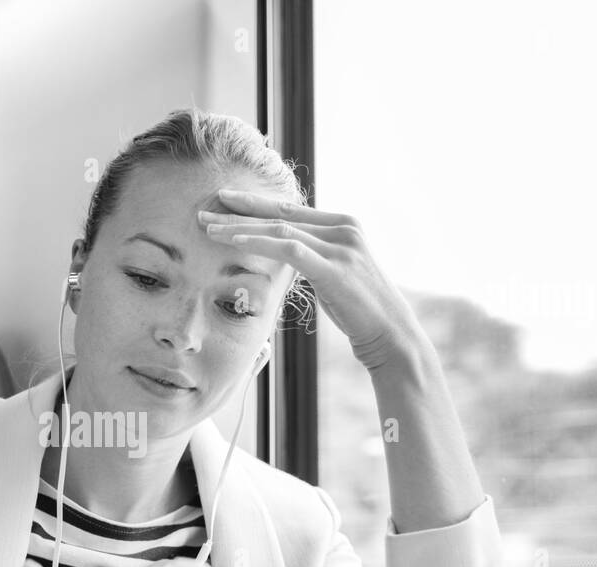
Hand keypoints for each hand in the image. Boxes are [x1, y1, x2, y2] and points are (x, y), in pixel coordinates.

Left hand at [199, 189, 425, 369]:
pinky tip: (235, 241)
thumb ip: (314, 257)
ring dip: (240, 227)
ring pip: (280, 227)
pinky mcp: (334, 267)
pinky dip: (260, 242)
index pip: (291, 208)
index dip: (256, 203)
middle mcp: (344, 228)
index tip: (225, 201)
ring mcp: (341, 245)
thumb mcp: (334, 274)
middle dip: (240, 210)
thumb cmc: (360, 310)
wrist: (391, 334)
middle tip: (205, 208)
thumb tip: (286, 253)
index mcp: (343, 225)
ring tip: (209, 227)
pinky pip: (289, 248)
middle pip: (281, 212)